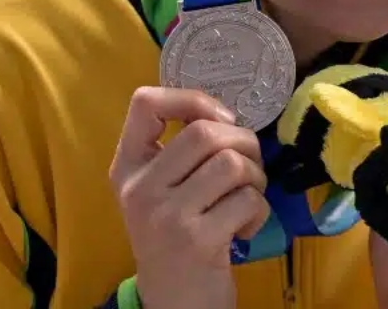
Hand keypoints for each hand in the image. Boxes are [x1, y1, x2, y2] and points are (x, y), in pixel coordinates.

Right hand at [109, 87, 270, 308]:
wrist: (174, 303)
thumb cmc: (176, 235)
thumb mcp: (163, 189)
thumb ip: (182, 150)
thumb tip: (226, 114)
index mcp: (128, 167)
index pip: (145, 103)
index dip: (192, 99)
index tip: (219, 120)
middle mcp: (139, 188)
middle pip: (204, 131)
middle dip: (244, 141)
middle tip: (249, 166)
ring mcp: (166, 216)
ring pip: (231, 163)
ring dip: (256, 176)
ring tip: (249, 196)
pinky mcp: (196, 241)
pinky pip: (247, 200)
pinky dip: (259, 211)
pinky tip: (246, 228)